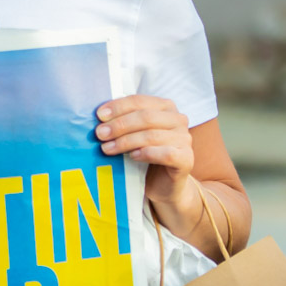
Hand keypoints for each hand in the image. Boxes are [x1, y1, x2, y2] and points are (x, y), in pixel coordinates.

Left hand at [96, 95, 198, 231]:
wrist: (163, 184)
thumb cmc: (145, 156)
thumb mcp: (133, 135)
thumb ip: (123, 123)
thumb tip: (100, 118)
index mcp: (165, 107)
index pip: (140, 101)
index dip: (119, 107)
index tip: (99, 115)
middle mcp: (178, 120)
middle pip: (146, 117)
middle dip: (119, 125)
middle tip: (100, 134)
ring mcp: (185, 139)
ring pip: (152, 136)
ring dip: (126, 142)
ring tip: (107, 149)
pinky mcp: (186, 159)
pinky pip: (165, 154)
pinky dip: (146, 154)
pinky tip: (132, 157)